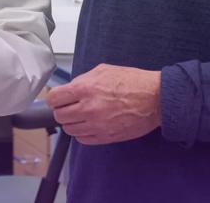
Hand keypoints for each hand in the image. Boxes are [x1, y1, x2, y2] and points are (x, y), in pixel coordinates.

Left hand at [46, 64, 161, 144]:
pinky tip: (90, 124)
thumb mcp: (102, 70)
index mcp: (85, 89)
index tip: (58, 98)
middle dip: (62, 110)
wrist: (155, 99)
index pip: (54, 99)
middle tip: (70, 106)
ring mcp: (97, 125)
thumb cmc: (132, 82)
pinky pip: (83, 140)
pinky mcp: (106, 137)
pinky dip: (83, 133)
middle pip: (59, 116)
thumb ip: (82, 80)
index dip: (55, 98)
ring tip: (81, 115)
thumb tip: (69, 88)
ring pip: (70, 130)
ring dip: (72, 122)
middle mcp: (88, 109)